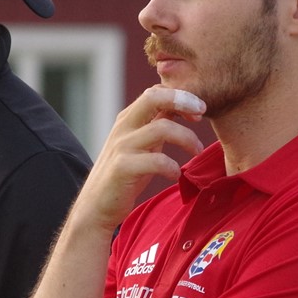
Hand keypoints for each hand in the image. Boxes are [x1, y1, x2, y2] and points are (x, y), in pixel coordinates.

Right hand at [75, 86, 205, 232]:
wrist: (95, 206)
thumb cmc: (124, 174)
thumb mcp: (141, 144)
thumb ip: (156, 126)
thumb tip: (181, 109)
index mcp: (128, 119)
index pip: (156, 92)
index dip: (181, 95)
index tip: (199, 112)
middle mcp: (123, 127)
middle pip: (153, 97)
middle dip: (183, 100)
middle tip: (202, 113)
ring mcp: (122, 147)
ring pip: (161, 128)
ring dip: (187, 138)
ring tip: (196, 151)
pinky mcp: (123, 168)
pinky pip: (157, 161)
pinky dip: (173, 167)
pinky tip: (175, 175)